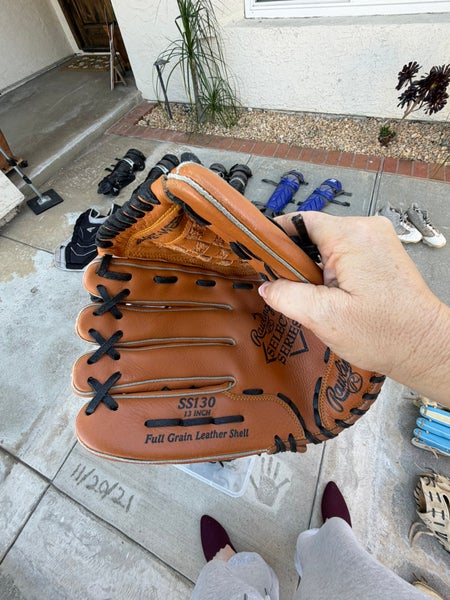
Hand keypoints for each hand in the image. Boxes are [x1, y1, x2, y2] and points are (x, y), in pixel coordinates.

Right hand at [259, 212, 449, 406]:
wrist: (424, 347)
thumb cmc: (384, 333)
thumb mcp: (323, 317)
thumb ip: (287, 296)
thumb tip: (267, 285)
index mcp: (351, 236)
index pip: (301, 220)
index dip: (277, 237)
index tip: (260, 256)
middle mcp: (367, 229)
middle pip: (315, 233)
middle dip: (298, 259)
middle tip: (289, 289)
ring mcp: (379, 239)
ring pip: (329, 244)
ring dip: (316, 267)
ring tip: (316, 297)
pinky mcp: (383, 253)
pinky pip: (346, 252)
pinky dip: (333, 270)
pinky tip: (333, 295)